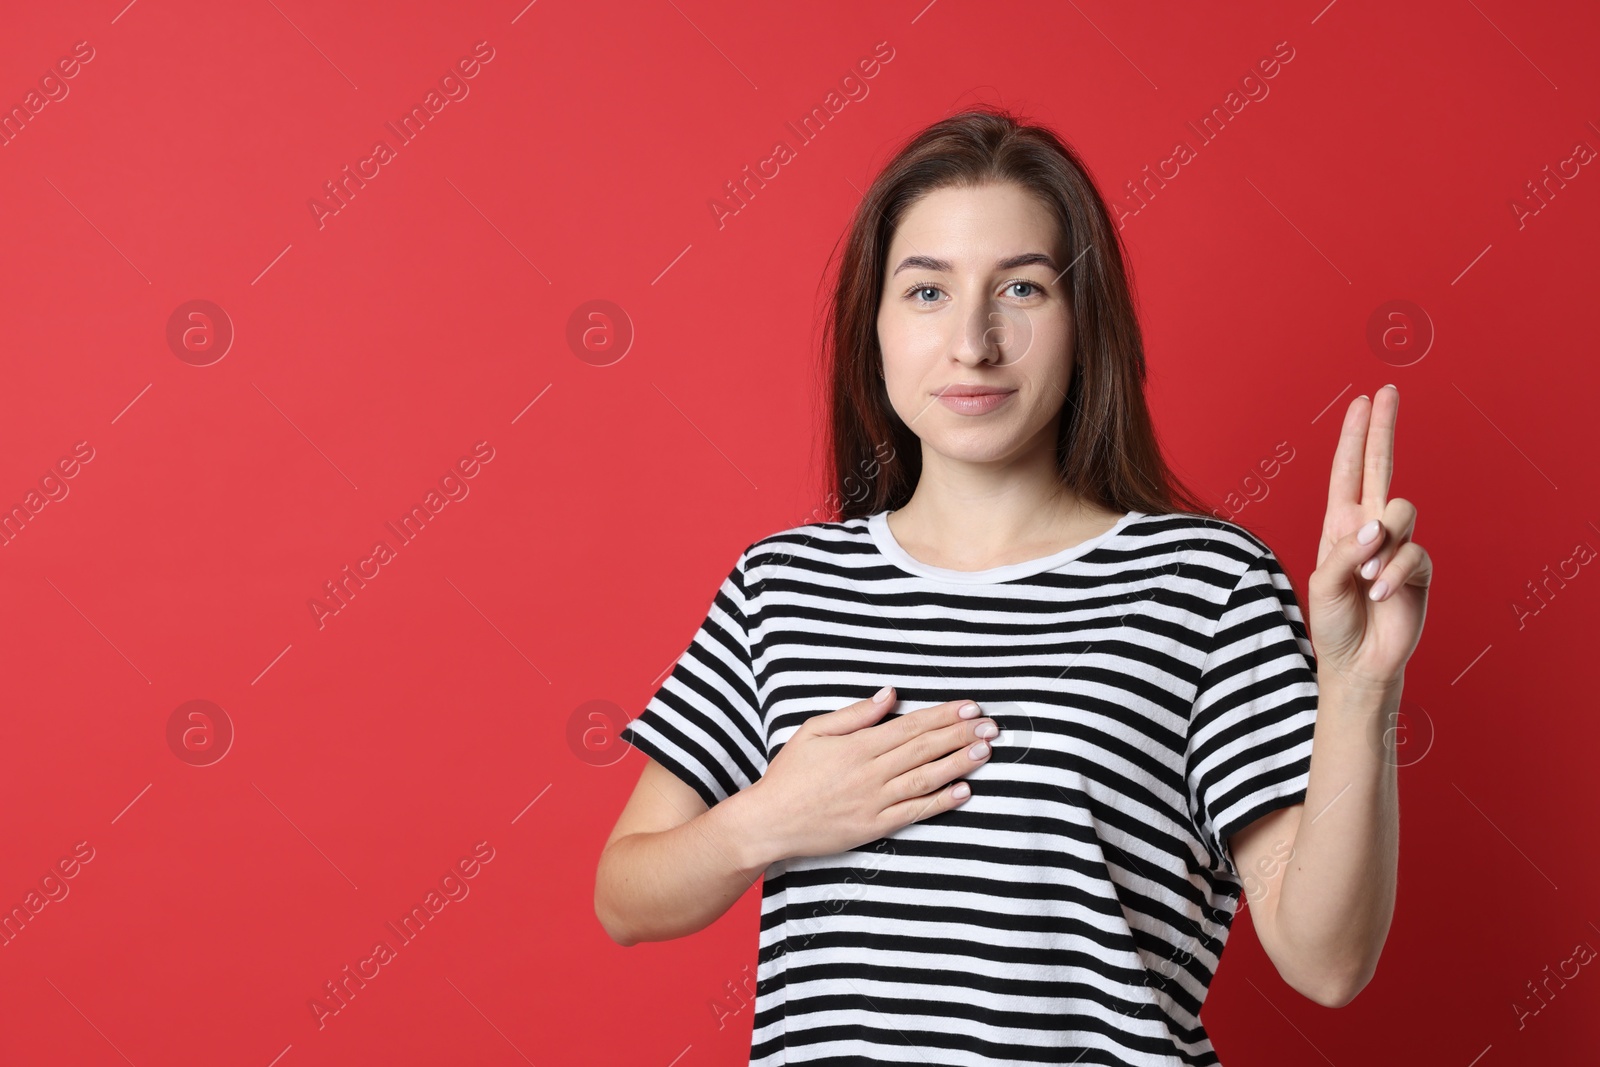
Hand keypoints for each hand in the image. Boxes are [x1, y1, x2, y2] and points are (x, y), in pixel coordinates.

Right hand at [744, 688, 996, 861]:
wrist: (770, 822)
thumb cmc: (789, 774)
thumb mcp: (813, 731)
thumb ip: (855, 714)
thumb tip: (889, 694)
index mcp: (858, 747)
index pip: (910, 726)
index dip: (942, 716)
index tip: (969, 706)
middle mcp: (871, 773)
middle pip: (924, 749)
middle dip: (960, 735)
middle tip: (990, 725)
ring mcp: (875, 802)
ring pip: (926, 779)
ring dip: (959, 764)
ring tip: (985, 751)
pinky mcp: (875, 827)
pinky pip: (914, 813)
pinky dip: (940, 802)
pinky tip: (964, 791)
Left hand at [1306, 385, 1432, 690]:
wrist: (1356, 663)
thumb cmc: (1333, 622)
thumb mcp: (1322, 584)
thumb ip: (1344, 551)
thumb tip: (1376, 526)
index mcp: (1340, 524)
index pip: (1349, 471)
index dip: (1356, 436)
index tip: (1363, 400)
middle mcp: (1370, 527)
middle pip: (1381, 468)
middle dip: (1383, 429)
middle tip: (1387, 393)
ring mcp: (1397, 546)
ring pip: (1402, 511)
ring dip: (1381, 544)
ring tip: (1365, 578)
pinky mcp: (1419, 569)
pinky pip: (1414, 554)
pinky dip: (1394, 573)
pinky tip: (1380, 594)